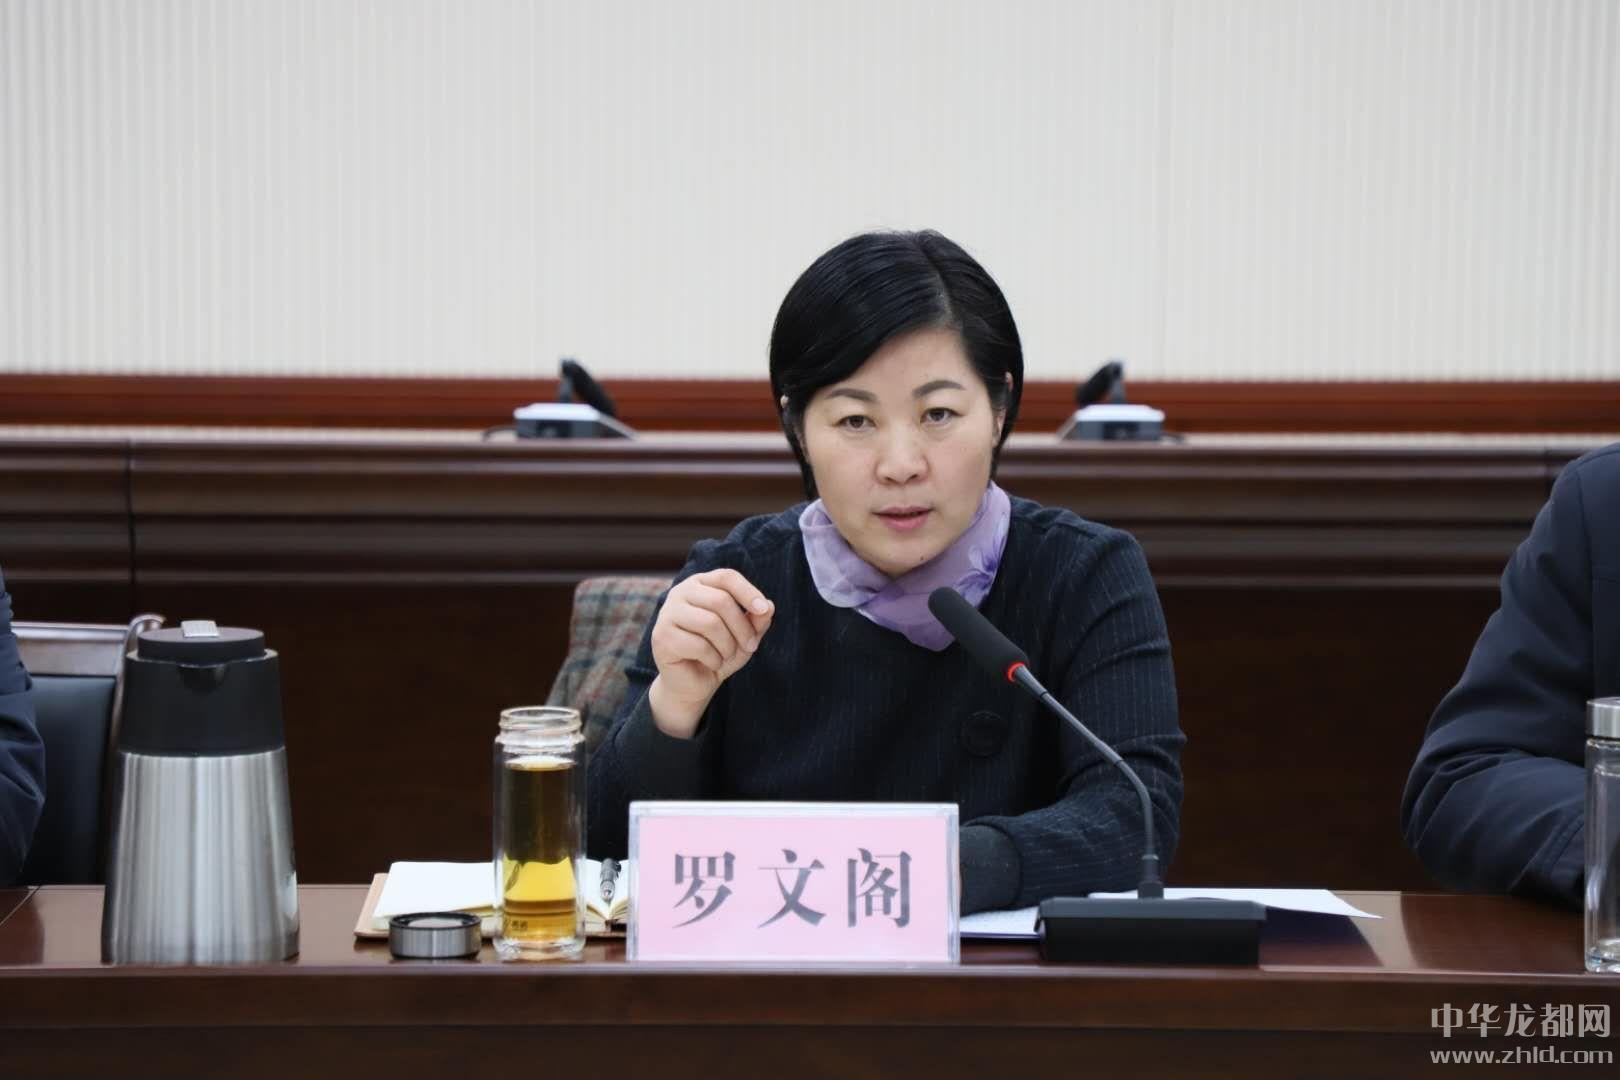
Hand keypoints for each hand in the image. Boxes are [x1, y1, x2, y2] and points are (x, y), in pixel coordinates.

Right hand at [646, 569, 773, 738]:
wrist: (693, 684)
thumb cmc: (720, 652)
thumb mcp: (745, 635)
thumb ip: (757, 619)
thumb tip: (769, 606)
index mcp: (700, 584)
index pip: (726, 577)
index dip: (747, 591)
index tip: (763, 610)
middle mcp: (680, 592)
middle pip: (720, 600)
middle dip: (742, 627)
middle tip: (751, 646)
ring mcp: (668, 614)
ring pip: (710, 623)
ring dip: (728, 645)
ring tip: (727, 655)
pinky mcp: (661, 637)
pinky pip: (698, 645)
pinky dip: (714, 659)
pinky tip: (711, 663)